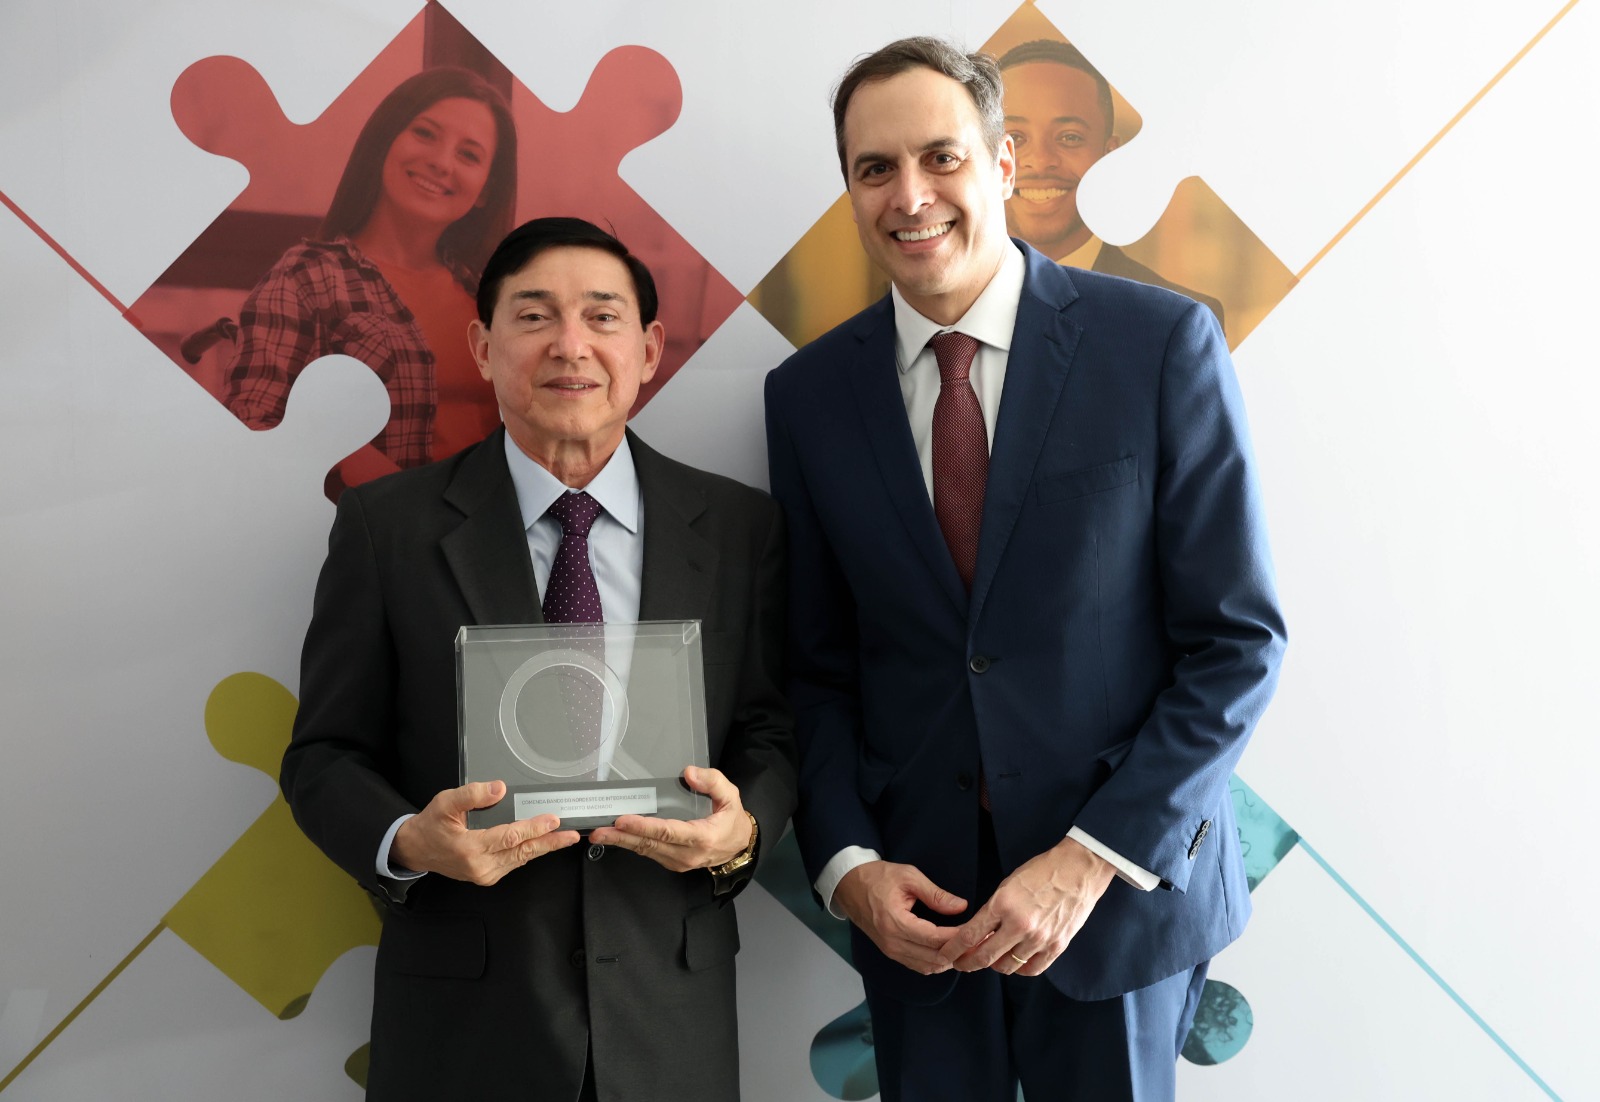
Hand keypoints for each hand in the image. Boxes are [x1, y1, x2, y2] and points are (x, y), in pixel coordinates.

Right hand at [391, 780, 579, 885]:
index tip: (552, 820)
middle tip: (571, 835)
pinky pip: (513, 862)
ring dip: (543, 848)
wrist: (416, 849)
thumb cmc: (430, 826)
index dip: (534, 828)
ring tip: (563, 838)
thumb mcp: (445, 802)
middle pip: (522, 852)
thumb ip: (471, 794)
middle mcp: (480, 865)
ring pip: (521, 859)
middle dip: (549, 842)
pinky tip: (541, 844)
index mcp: (470, 848)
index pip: (510, 837)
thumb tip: (498, 789)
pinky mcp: (487, 875)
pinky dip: (529, 852)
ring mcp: (484, 873)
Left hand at [588, 766, 750, 871]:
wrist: (739, 845)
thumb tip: (689, 773)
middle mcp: (688, 854)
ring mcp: (679, 862)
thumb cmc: (732, 818)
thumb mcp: (731, 795)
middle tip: (598, 830)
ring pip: (646, 851)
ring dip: (622, 842)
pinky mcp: (673, 863)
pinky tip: (617, 837)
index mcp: (702, 837)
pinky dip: (631, 844)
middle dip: (622, 837)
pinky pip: (649, 853)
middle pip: (650, 844)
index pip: (667, 831)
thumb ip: (712, 782)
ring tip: (600, 834)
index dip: (643, 826)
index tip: (622, 819)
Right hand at [832, 860, 967, 974]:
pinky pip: (917, 966)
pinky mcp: (890, 952)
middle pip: (933, 958)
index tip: (975, 930)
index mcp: (895, 922)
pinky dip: (935, 963)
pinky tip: (947, 951)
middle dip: (957, 952)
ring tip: (965, 947)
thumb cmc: (878, 877)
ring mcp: (890, 950)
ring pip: (927, 967)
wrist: (849, 885)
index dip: (958, 937)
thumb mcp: (909, 877)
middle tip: (976, 942)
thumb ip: (936, 894)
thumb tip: (961, 907)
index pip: (935, 938)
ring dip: (947, 960)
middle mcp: (892, 942)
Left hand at [936, 836, 1114, 976]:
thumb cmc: (1041, 872)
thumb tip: (978, 933)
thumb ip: (993, 911)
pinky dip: (1019, 969)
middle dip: (968, 963)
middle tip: (961, 963)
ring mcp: (1039, 939)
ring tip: (991, 958)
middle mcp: (1020, 925)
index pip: (970, 935)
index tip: (945, 955)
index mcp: (1003, 905)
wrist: (1078, 870)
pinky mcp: (1057, 946)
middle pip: (985, 957)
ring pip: (1007, 967)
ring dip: (994, 965)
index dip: (953, 950)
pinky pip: (1032, 970)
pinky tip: (1015, 962)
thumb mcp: (1008, 884)